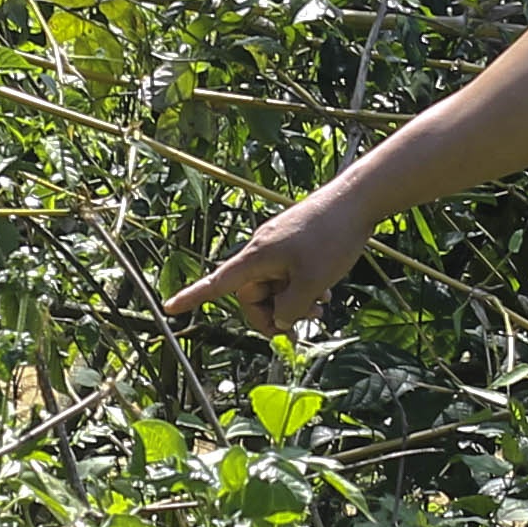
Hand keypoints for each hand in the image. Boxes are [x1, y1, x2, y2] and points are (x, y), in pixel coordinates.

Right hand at [167, 196, 372, 335]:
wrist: (357, 200)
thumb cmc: (331, 238)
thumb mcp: (311, 282)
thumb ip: (290, 309)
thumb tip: (280, 322)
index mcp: (256, 258)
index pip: (217, 283)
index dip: (193, 297)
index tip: (170, 308)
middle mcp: (261, 250)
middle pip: (253, 295)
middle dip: (274, 314)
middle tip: (302, 326)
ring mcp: (279, 246)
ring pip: (275, 287)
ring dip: (293, 302)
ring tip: (321, 307)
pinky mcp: (295, 243)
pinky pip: (288, 274)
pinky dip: (302, 288)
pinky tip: (325, 292)